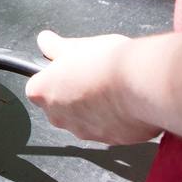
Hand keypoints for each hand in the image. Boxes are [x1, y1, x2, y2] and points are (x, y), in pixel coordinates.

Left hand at [25, 31, 161, 144]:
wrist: (144, 84)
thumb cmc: (108, 64)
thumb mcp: (77, 45)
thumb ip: (56, 46)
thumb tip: (46, 41)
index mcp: (43, 93)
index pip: (38, 87)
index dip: (54, 76)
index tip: (67, 68)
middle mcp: (59, 118)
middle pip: (60, 106)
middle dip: (73, 94)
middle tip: (93, 76)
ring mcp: (85, 132)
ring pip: (85, 120)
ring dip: (96, 108)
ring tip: (114, 87)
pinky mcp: (112, 141)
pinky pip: (110, 129)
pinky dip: (117, 118)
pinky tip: (127, 101)